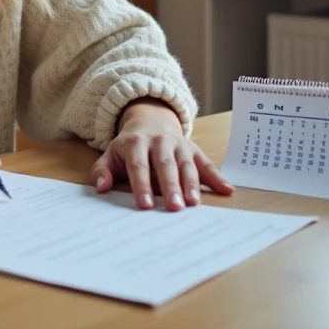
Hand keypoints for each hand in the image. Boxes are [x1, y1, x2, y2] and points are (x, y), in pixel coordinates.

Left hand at [90, 99, 232, 210]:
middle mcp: (159, 142)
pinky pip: (206, 163)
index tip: (145, 205)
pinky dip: (217, 177)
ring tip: (194, 203)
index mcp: (135, 143)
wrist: (150, 121)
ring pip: (186, 165)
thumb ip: (102, 171)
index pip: (139, 166)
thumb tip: (102, 188)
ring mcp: (179, 145)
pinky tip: (227, 190)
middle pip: (165, 165)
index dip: (142, 185)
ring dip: (191, 184)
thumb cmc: (129, 148)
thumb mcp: (111, 155)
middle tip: (174, 207)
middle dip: (170, 187)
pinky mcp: (194, 149)